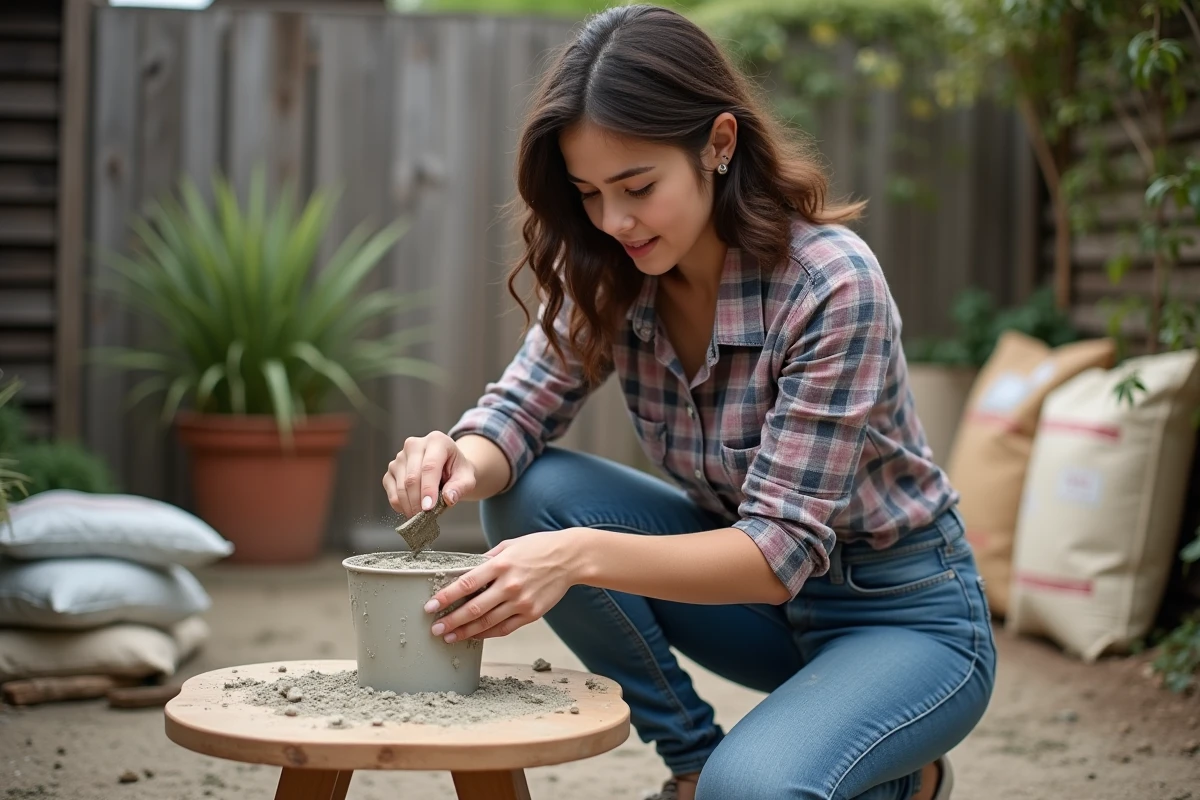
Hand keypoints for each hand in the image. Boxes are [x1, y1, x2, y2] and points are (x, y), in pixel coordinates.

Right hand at [383, 431, 476, 517]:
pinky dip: (400, 504)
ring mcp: (400, 456)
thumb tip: (448, 498)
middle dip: (418, 501)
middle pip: (412, 477)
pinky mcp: (392, 469)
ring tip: (420, 516)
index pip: (429, 466)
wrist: (448, 468)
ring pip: (400, 485)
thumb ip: (460, 488)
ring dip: (409, 505)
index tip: (428, 508)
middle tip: (424, 518)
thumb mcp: (467, 478)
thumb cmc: (458, 472)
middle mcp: (414, 444)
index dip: (428, 489)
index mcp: (436, 441)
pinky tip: (411, 509)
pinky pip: (391, 490)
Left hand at [424, 529, 585, 641]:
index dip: (445, 598)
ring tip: (449, 637)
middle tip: (435, 629)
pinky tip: (474, 635)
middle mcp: (510, 585)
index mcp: (501, 564)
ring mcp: (521, 602)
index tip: (430, 607)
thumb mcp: (509, 545)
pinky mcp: (532, 614)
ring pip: (487, 623)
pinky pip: (504, 629)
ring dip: (465, 632)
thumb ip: (487, 560)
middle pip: (474, 609)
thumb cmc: (539, 548)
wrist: (570, 558)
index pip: (466, 584)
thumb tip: (466, 572)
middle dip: (451, 621)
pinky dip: (487, 634)